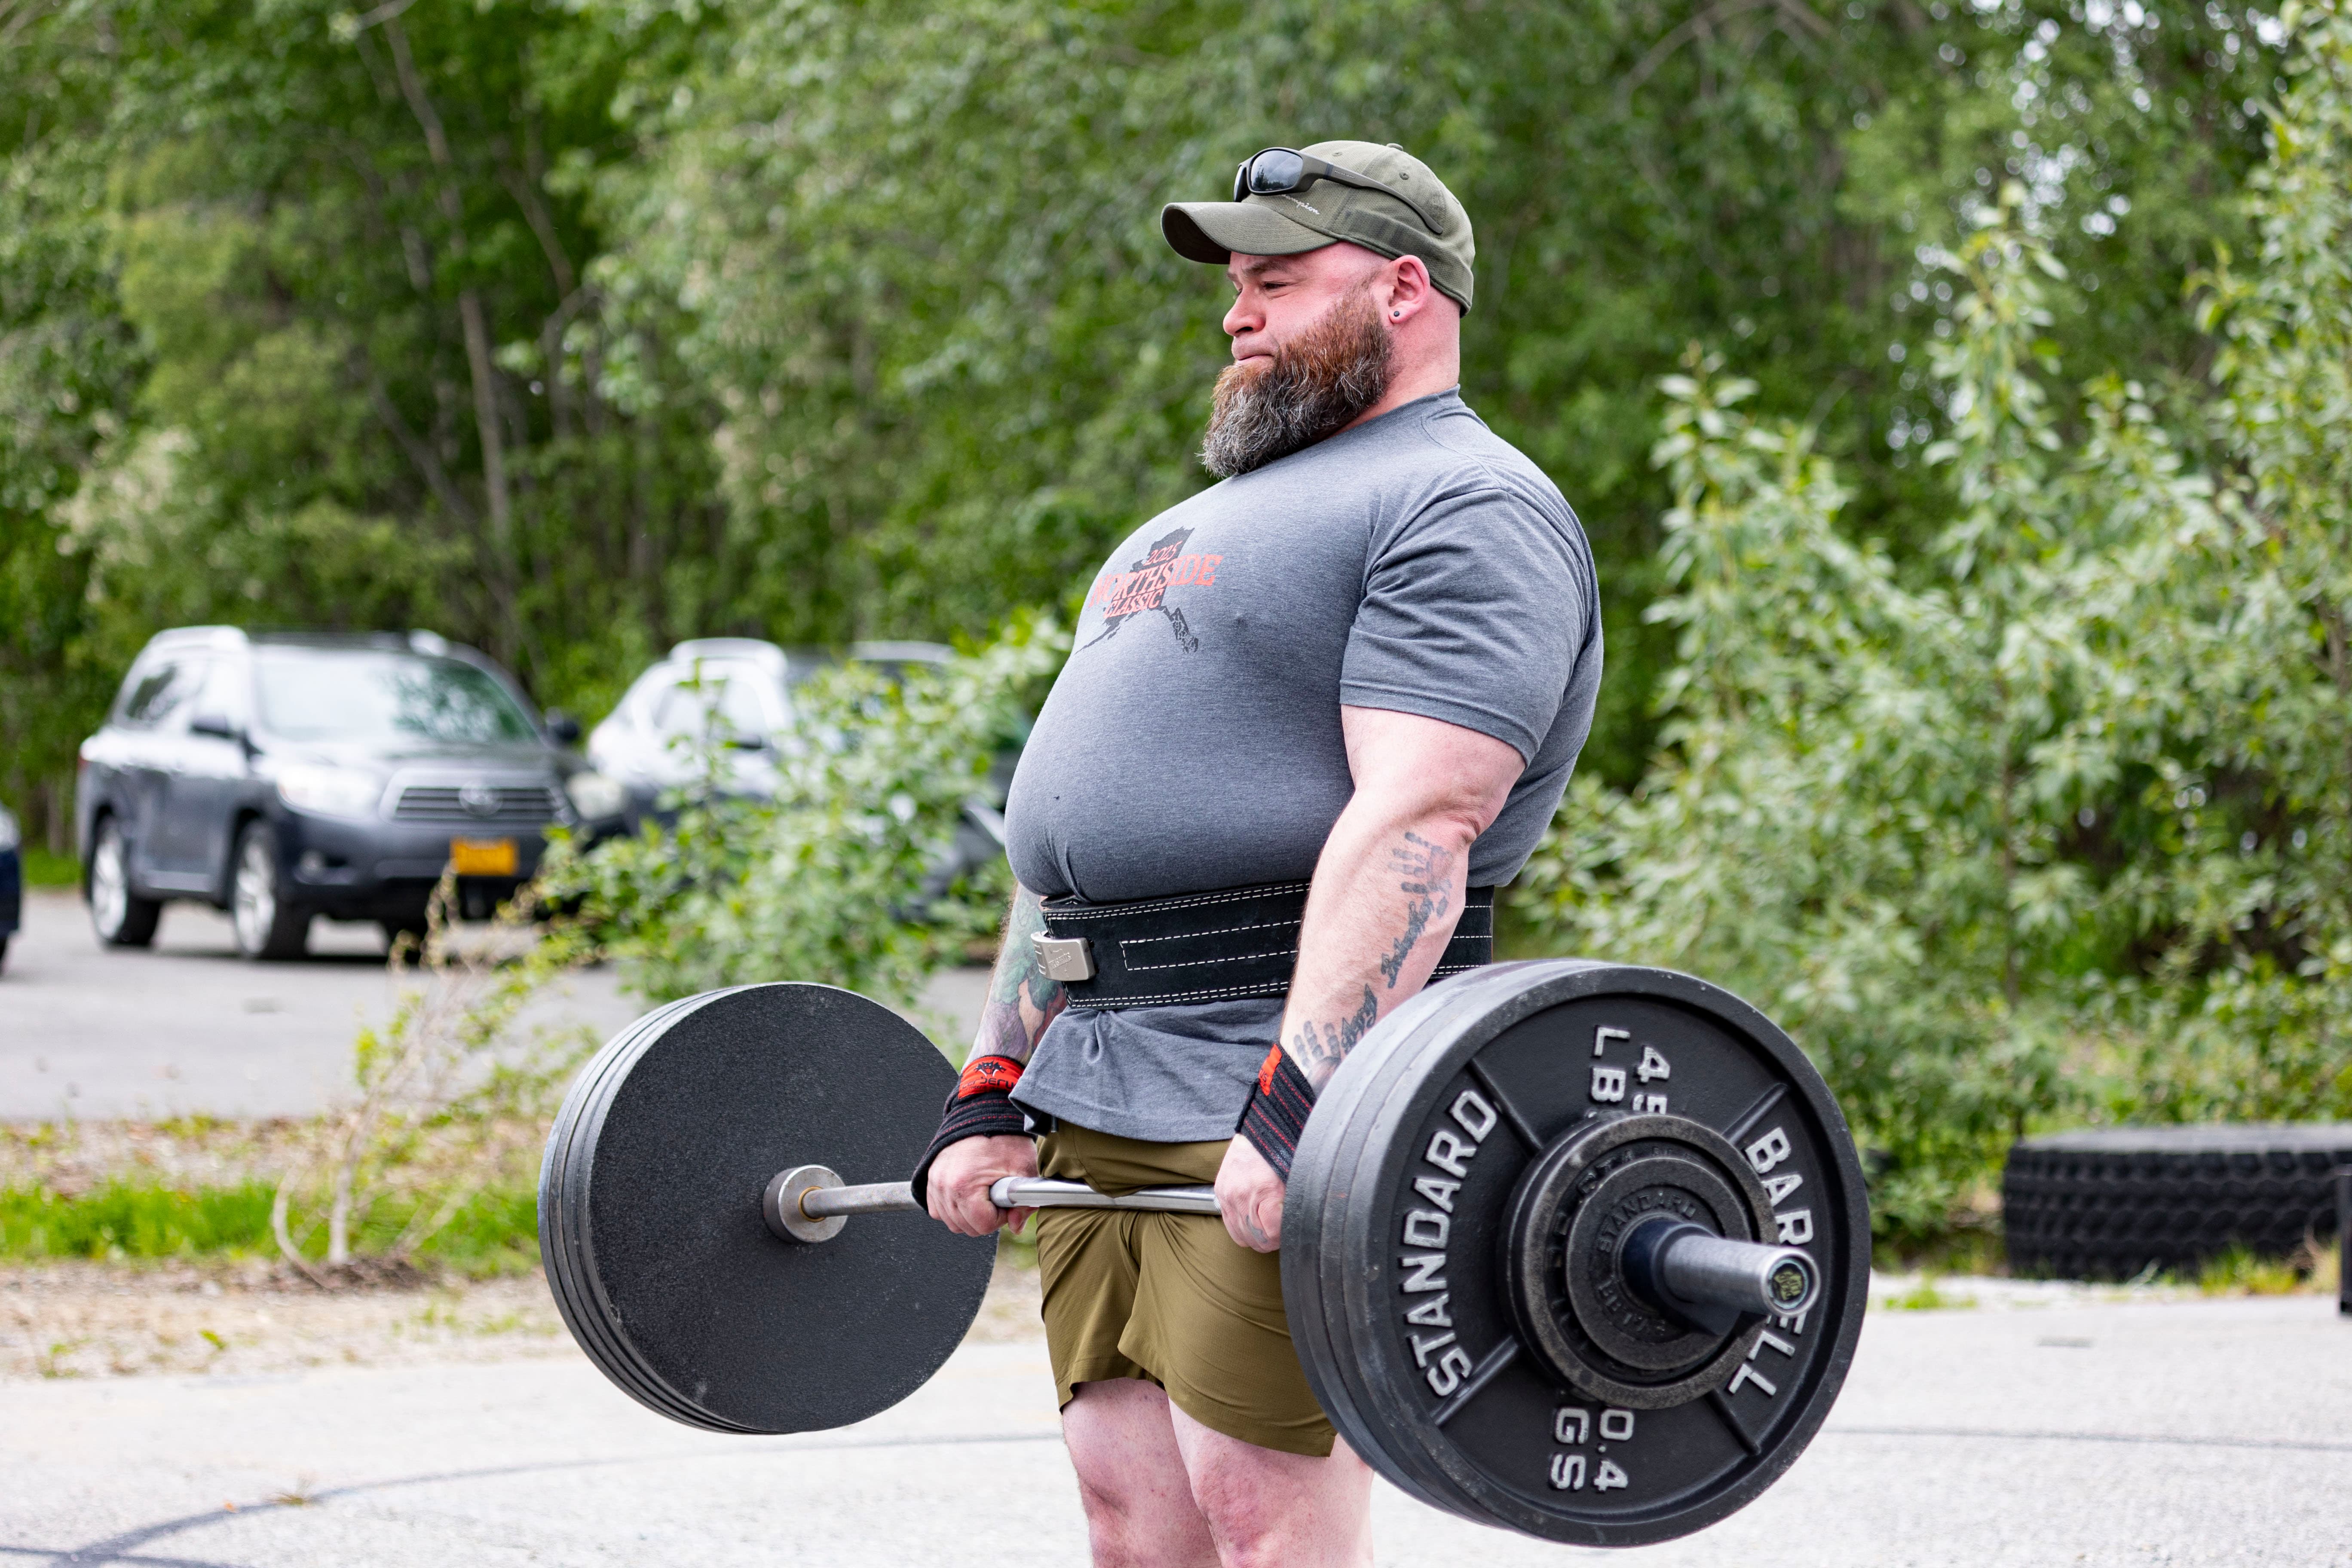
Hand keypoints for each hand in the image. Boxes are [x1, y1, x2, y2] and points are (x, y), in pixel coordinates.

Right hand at [925, 1134, 1038, 1236]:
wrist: (983, 1114)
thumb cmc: (1003, 1138)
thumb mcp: (1023, 1167)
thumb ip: (1024, 1202)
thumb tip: (1017, 1225)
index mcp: (965, 1185)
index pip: (983, 1225)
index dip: (1001, 1217)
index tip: (1006, 1202)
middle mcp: (945, 1186)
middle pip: (967, 1227)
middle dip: (986, 1218)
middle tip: (997, 1198)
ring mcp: (935, 1182)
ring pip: (952, 1222)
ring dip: (970, 1216)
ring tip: (984, 1196)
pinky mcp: (931, 1178)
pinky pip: (938, 1210)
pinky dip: (953, 1209)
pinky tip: (969, 1196)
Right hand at [1214, 1136, 1284, 1252]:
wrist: (1257, 1132)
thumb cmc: (1280, 1153)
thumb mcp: (1294, 1178)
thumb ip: (1293, 1205)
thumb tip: (1298, 1227)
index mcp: (1265, 1190)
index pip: (1271, 1234)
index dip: (1283, 1238)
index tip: (1290, 1233)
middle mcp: (1242, 1195)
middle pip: (1256, 1239)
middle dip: (1271, 1241)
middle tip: (1280, 1235)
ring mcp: (1228, 1195)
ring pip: (1241, 1236)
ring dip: (1256, 1238)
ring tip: (1268, 1231)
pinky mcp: (1220, 1193)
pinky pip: (1229, 1224)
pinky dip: (1242, 1229)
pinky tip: (1253, 1222)